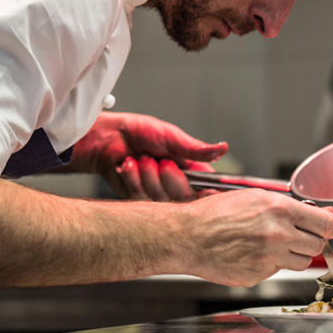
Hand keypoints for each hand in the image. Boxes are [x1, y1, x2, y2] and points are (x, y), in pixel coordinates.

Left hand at [71, 112, 227, 200]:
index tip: (208, 191)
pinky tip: (126, 165)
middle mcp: (174, 185)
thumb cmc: (140, 132)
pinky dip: (132, 177)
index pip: (208, 189)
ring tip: (140, 157)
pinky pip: (139, 197)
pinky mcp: (136, 200)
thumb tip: (223, 148)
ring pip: (160, 199)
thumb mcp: (171, 137)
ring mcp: (155, 194)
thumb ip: (195, 148)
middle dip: (170, 178)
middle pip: (183, 197)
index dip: (209, 194)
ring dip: (147, 175)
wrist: (108, 137)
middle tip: (161, 160)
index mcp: (189, 170)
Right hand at [179, 191, 332, 286]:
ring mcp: (268, 258)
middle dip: (310, 241)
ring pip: (301, 263)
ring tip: (271, 244)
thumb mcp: (254, 197)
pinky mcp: (258, 276)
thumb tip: (321, 213)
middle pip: (317, 246)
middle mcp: (277, 234)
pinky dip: (270, 265)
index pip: (326, 225)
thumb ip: (290, 207)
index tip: (328, 228)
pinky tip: (252, 254)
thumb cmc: (215, 213)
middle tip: (294, 235)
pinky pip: (277, 272)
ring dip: (293, 255)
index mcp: (279, 210)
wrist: (188, 236)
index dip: (330, 227)